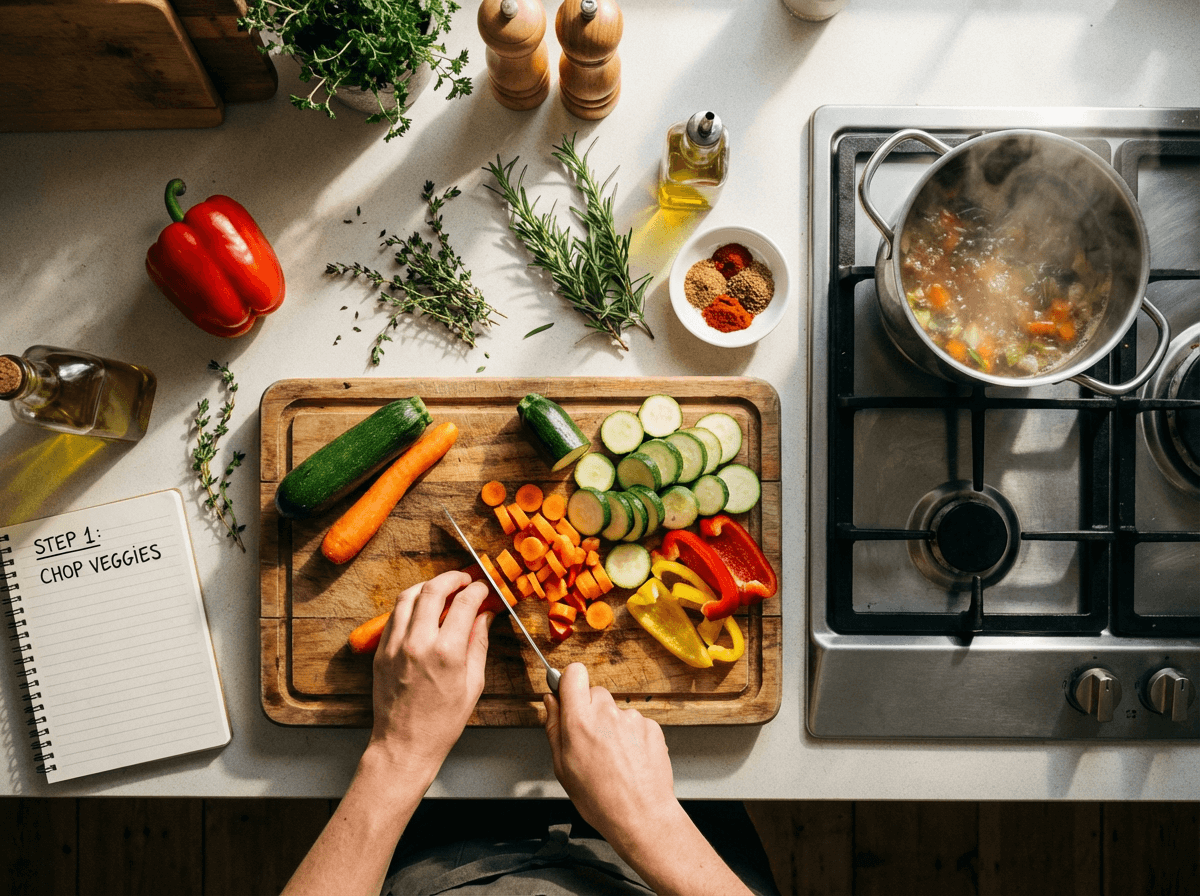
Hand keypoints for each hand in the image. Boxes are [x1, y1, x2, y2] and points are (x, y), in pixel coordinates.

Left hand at [366, 570, 492, 782]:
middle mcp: (418, 643)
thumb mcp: (473, 684)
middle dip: (452, 578)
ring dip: (428, 586)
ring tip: (442, 589)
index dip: (477, 590)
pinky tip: (422, 609)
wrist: (404, 744)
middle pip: (433, 589)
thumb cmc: (442, 722)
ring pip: (408, 596)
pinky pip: (394, 615)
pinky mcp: (381, 652)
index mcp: (447, 652)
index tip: (483, 589)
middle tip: (464, 579)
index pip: (464, 603)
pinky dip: (409, 605)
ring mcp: (395, 645)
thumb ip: (479, 643)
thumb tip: (485, 617)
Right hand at [543, 663, 680, 841]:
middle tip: (590, 740)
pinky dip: (631, 737)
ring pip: (616, 711)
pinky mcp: (651, 726)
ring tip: (613, 759)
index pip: (574, 673)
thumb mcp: (562, 767)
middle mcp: (607, 713)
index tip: (568, 694)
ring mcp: (632, 719)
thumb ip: (554, 727)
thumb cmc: (600, 799)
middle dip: (591, 710)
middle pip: (595, 693)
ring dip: (613, 726)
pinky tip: (629, 761)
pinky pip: (635, 723)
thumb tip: (550, 701)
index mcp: (580, 721)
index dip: (570, 681)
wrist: (641, 816)